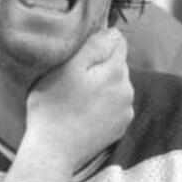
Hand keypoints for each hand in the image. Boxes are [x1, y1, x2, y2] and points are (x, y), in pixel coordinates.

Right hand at [25, 28, 133, 170]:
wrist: (53, 150)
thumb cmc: (53, 107)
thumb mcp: (68, 67)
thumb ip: (94, 46)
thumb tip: (114, 31)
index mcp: (116, 72)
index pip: (118, 42)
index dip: (99, 43)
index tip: (80, 55)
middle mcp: (127, 90)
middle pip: (118, 66)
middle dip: (100, 67)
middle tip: (74, 79)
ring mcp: (125, 112)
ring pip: (116, 87)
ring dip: (102, 88)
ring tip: (77, 98)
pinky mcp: (119, 129)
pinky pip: (114, 107)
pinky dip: (103, 107)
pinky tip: (84, 113)